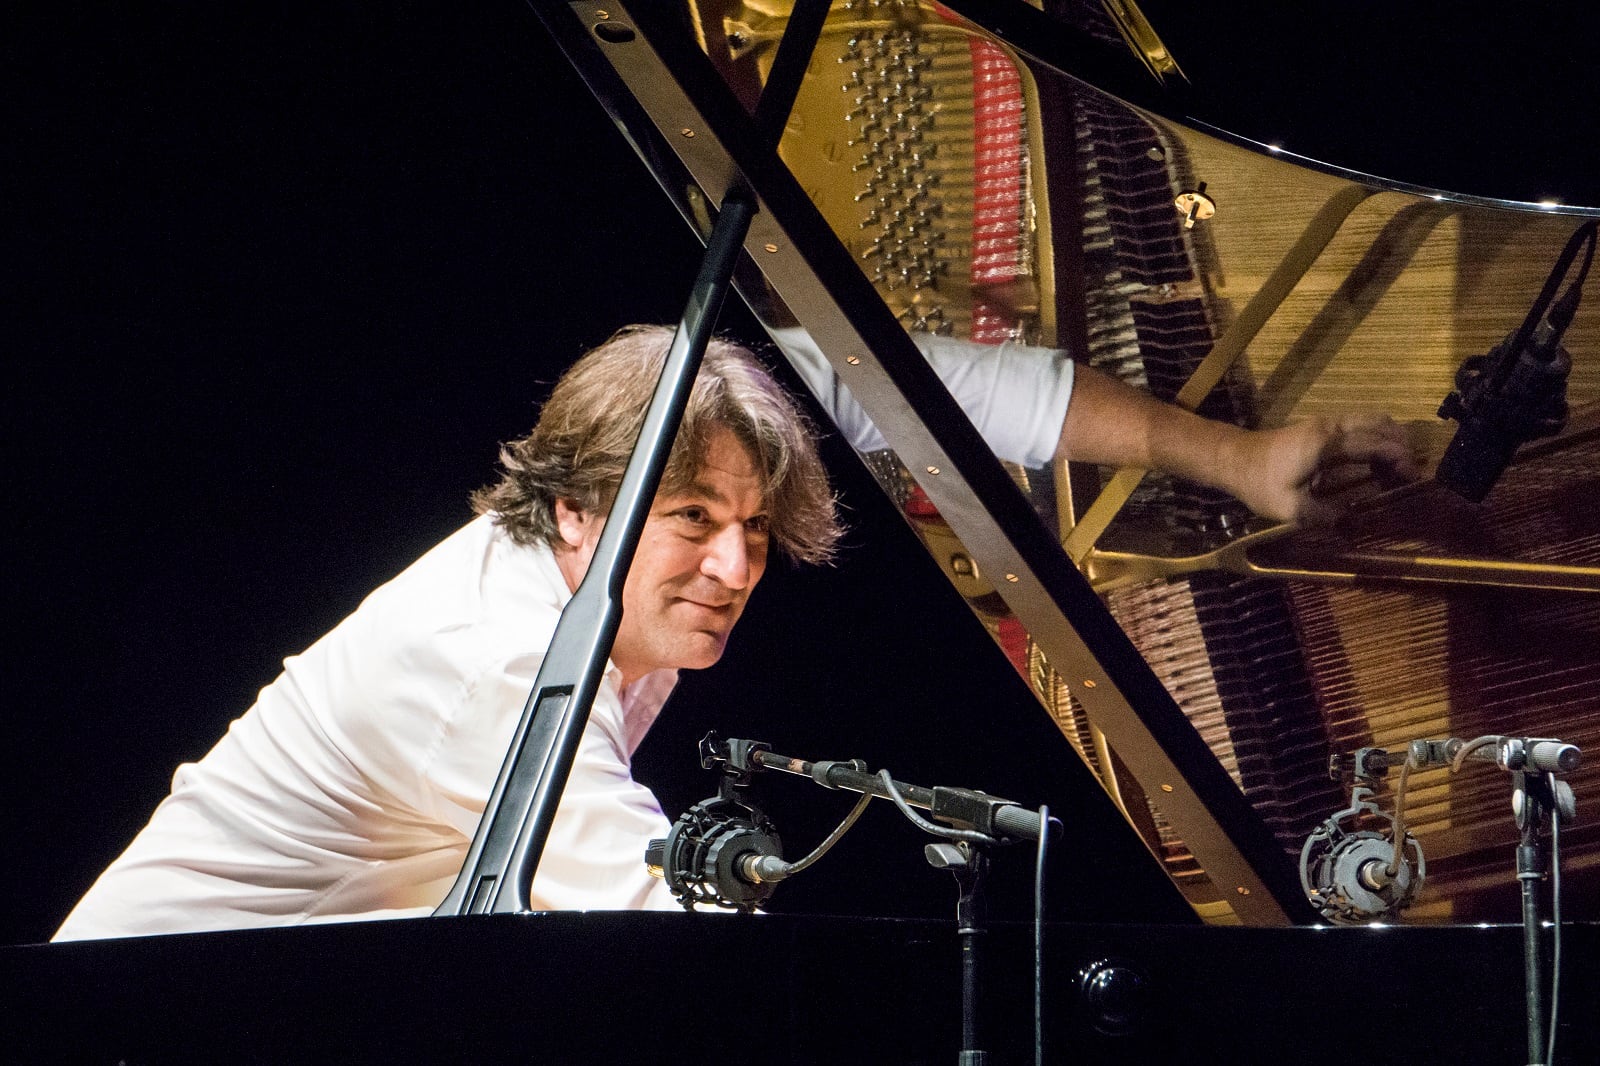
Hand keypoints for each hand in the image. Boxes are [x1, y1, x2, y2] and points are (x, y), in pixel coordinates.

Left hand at [1227, 414, 1419, 525]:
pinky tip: (1376, 461)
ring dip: (1389, 438)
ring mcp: (1326, 422)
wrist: (1232, 460)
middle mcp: (1331, 426)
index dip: (1399, 458)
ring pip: (1370, 420)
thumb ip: (1325, 516)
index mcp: (1326, 443)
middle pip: (1380, 423)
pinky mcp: (1320, 426)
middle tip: (1409, 472)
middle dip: (1401, 444)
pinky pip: (1358, 425)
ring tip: (1397, 468)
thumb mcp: (1290, 508)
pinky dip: (1375, 437)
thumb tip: (1354, 526)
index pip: (1375, 443)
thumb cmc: (1259, 483)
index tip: (1414, 477)